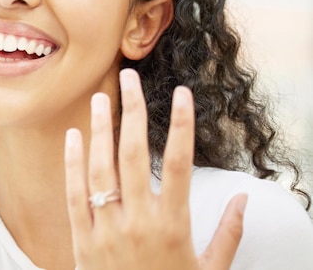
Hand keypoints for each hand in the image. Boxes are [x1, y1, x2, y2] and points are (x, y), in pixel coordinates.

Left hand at [64, 68, 246, 269]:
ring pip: (102, 169)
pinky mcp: (83, 240)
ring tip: (99, 98)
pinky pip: (75, 195)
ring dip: (100, 129)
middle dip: (133, 112)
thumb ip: (229, 233)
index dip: (181, 125)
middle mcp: (139, 221)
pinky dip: (73, 164)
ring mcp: (108, 229)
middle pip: (135, 154)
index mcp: (174, 225)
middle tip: (128, 78)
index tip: (182, 94)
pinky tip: (73, 137)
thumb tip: (246, 197)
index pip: (179, 163)